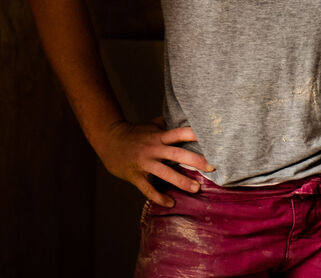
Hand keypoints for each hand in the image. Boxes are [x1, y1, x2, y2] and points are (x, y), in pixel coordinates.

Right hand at [95, 117, 213, 206]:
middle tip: (212, 167)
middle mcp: (153, 148)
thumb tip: (187, 116)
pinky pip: (148, 189)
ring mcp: (144, 163)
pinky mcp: (135, 176)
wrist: (109, 140)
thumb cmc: (134, 133)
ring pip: (165, 173)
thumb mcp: (151, 125)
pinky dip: (159, 197)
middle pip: (177, 154)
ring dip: (181, 181)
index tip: (210, 139)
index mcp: (158, 135)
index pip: (179, 133)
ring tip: (196, 189)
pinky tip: (171, 203)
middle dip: (195, 160)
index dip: (193, 134)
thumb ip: (168, 123)